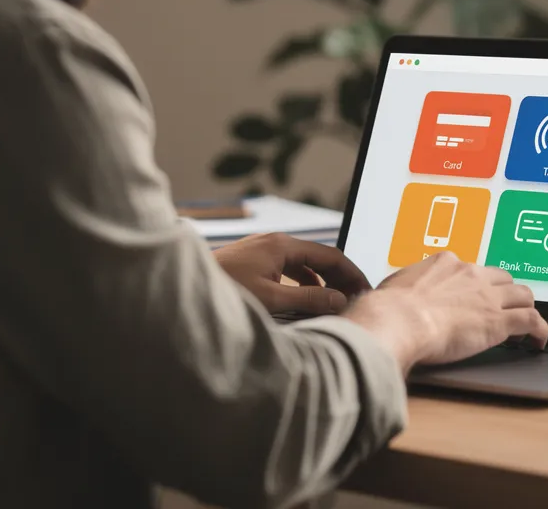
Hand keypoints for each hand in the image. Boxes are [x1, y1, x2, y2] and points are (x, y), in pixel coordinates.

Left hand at [212, 234, 370, 315]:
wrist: (181, 289)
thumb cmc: (224, 293)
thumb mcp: (271, 300)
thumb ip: (309, 300)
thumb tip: (340, 300)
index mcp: (283, 245)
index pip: (331, 255)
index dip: (352, 274)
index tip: (366, 292)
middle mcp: (275, 242)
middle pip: (319, 258)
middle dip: (339, 278)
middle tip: (355, 300)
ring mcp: (262, 250)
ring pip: (303, 264)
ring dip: (321, 282)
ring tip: (333, 304)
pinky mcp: (252, 262)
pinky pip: (287, 269)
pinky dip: (302, 283)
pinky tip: (304, 301)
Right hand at [342, 252, 547, 371]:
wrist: (398, 320)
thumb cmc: (388, 308)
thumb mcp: (394, 288)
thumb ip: (403, 289)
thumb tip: (394, 297)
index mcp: (446, 263)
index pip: (470, 269)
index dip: (475, 284)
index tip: (473, 295)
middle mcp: (471, 274)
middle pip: (501, 278)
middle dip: (504, 292)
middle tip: (502, 307)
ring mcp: (488, 297)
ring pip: (523, 295)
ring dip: (525, 307)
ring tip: (525, 322)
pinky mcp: (499, 321)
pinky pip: (531, 320)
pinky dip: (540, 329)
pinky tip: (539, 340)